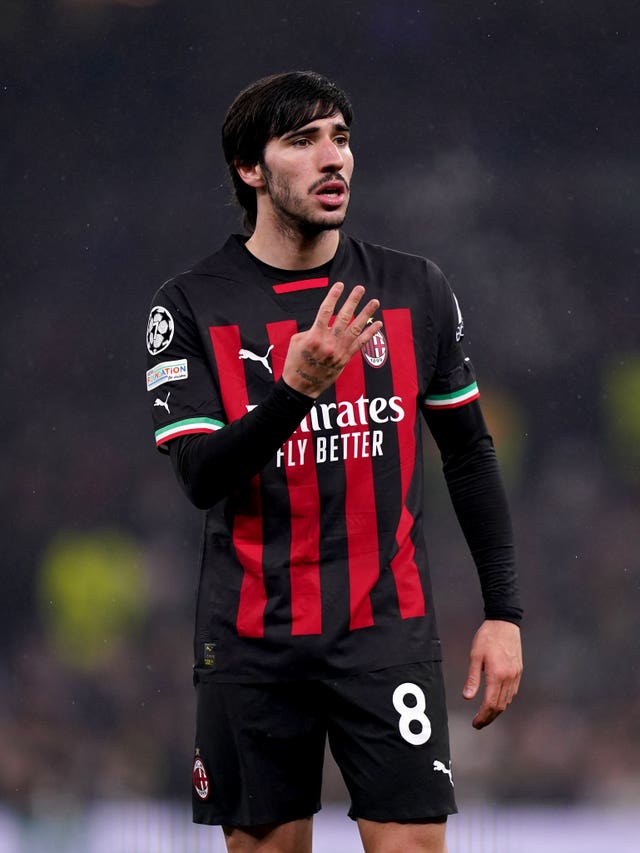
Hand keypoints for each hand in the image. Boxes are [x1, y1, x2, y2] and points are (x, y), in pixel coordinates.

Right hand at [282, 281, 381, 397]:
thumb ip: (311, 330)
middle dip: (352, 301)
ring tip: (374, 302)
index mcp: (314, 336)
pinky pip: (360, 344)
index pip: (325, 311)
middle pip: (343, 317)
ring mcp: (338, 351)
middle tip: (360, 288)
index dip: (333, 297)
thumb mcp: (297, 342)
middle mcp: (328, 343)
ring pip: (355, 329)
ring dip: (366, 314)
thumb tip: (324, 324)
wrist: (301, 386)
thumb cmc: (295, 362)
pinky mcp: (345, 359)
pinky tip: (378, 324)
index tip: (339, 285)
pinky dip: (370, 334)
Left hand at [463, 620, 522, 729]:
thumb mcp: (475, 656)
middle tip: (478, 724)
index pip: (490, 704)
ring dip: (497, 711)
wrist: (504, 622)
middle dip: (489, 718)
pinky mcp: (518, 671)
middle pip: (500, 706)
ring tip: (486, 715)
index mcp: (497, 675)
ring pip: (507, 701)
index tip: (475, 723)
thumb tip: (467, 697)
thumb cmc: (487, 637)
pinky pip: (512, 692)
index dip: (482, 717)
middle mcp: (509, 678)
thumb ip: (472, 678)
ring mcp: (515, 675)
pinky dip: (504, 701)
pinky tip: (497, 700)